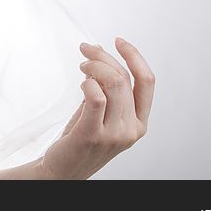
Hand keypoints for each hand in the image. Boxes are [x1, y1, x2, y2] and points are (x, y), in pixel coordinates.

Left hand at [40, 37, 154, 179]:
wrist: (62, 169)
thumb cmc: (81, 137)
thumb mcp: (100, 110)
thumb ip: (105, 86)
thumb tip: (99, 52)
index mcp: (139, 122)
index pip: (147, 81)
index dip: (135, 56)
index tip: (118, 41)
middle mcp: (131, 129)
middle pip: (124, 78)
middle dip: (103, 56)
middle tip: (85, 50)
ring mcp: (114, 134)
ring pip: (113, 84)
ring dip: (94, 65)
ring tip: (81, 65)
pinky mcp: (92, 135)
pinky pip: (96, 97)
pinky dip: (88, 82)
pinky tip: (81, 83)